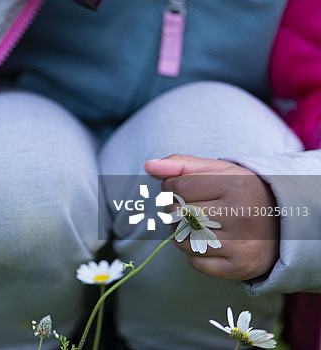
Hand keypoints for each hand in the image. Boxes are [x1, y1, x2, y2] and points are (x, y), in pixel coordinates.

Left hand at [145, 154, 279, 280]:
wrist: (283, 222)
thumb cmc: (241, 192)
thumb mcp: (217, 170)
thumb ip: (181, 164)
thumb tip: (149, 165)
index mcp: (235, 186)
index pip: (177, 187)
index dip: (170, 187)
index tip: (182, 189)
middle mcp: (241, 215)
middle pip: (177, 214)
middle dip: (174, 211)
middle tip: (190, 209)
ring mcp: (243, 244)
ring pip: (182, 241)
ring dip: (180, 234)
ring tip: (198, 226)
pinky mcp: (241, 267)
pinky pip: (195, 263)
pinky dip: (194, 255)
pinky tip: (209, 243)